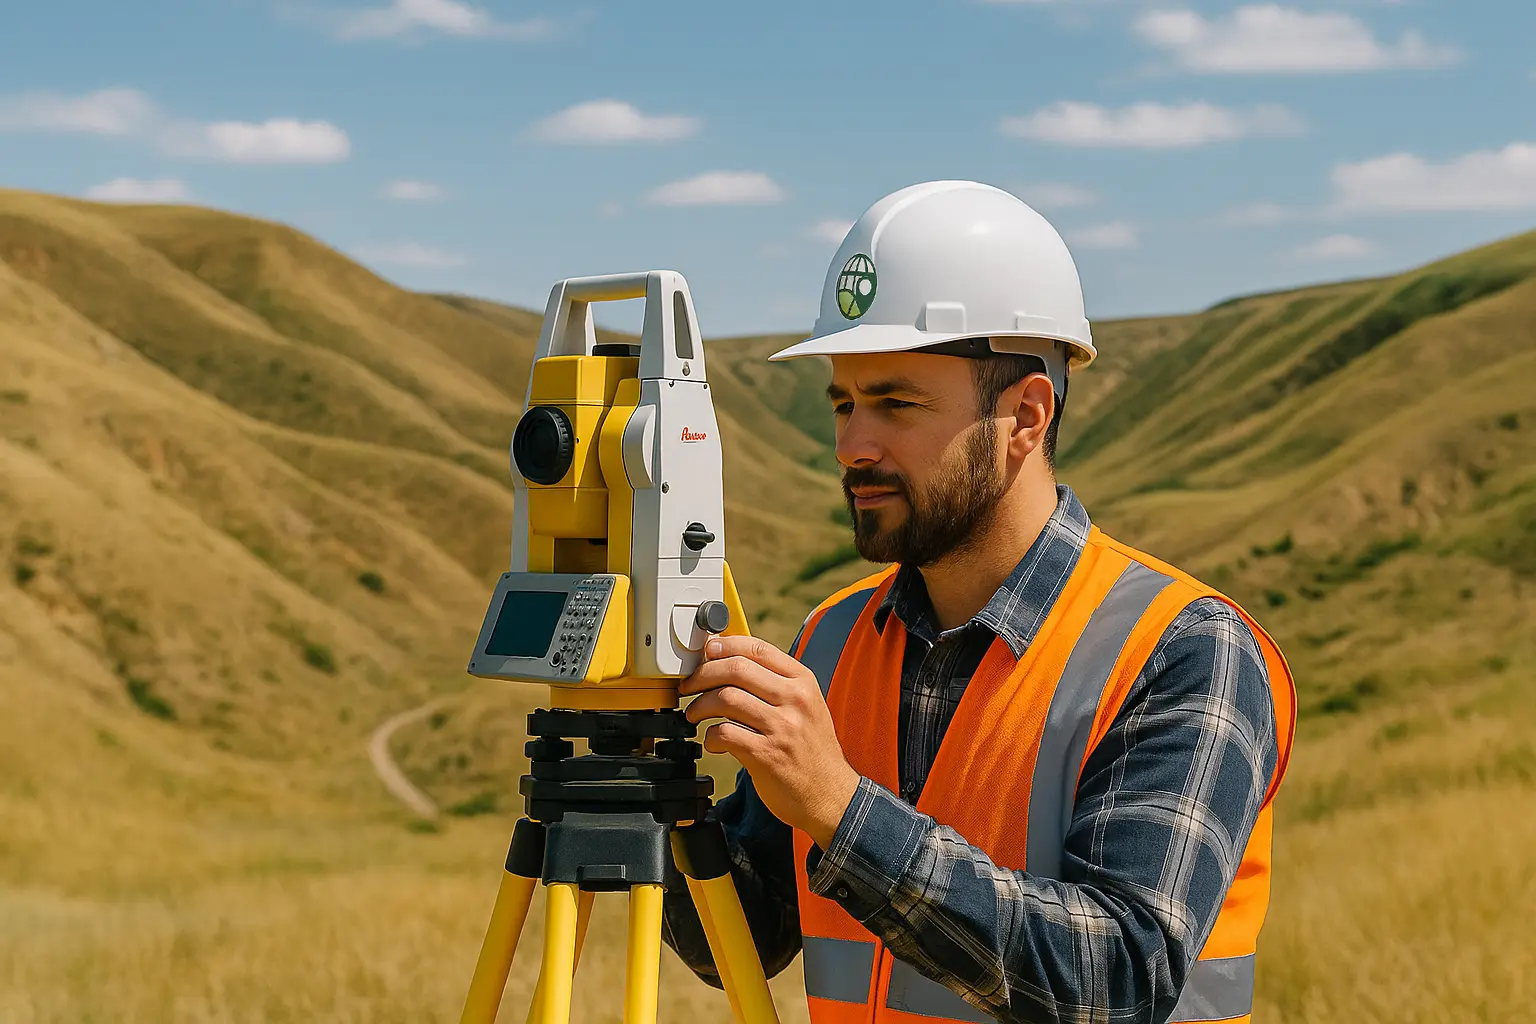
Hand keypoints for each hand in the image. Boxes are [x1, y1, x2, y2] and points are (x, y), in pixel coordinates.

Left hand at [679, 635, 861, 849]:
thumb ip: (775, 683)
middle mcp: (794, 700)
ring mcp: (781, 728)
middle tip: (689, 686)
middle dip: (702, 674)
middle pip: (736, 669)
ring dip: (699, 705)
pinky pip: (725, 733)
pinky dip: (710, 736)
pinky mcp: (767, 756)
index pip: (757, 648)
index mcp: (803, 682)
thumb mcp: (806, 706)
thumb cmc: (812, 749)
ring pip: (725, 698)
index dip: (724, 646)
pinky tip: (712, 741)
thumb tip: (729, 663)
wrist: (831, 794)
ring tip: (695, 714)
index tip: (706, 652)